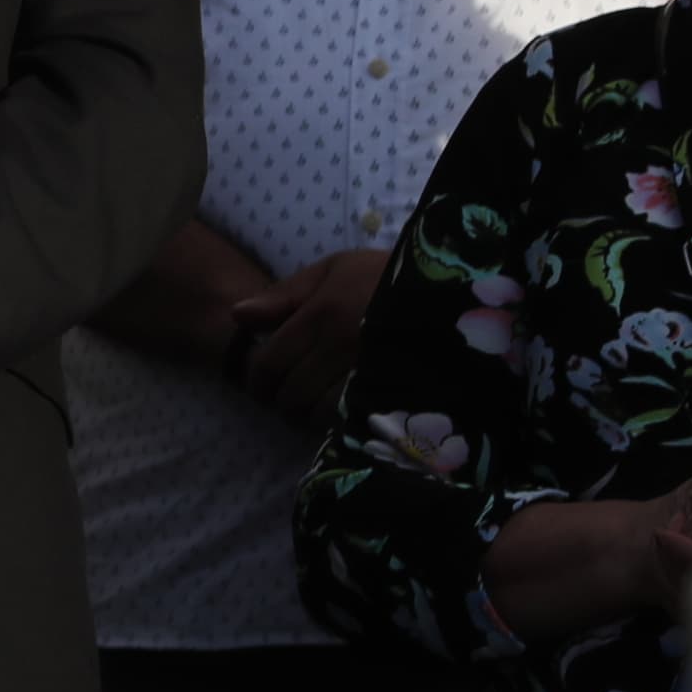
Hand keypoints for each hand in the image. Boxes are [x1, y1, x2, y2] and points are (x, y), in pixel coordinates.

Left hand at [228, 244, 388, 422]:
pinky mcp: (397, 391)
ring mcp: (371, 371)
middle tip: (284, 400)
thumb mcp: (334, 269)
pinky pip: (352, 419)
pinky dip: (337, 422)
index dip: (257, 382)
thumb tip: (237, 315)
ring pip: (318, 412)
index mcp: (322, 313)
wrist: (453, 288)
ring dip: (306, 415)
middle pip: (290, 392)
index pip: (268, 362)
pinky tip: (337, 412)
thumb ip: (284, 294)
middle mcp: (342, 345)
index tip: (261, 386)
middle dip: (279, 401)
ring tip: (309, 407)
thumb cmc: (386, 275)